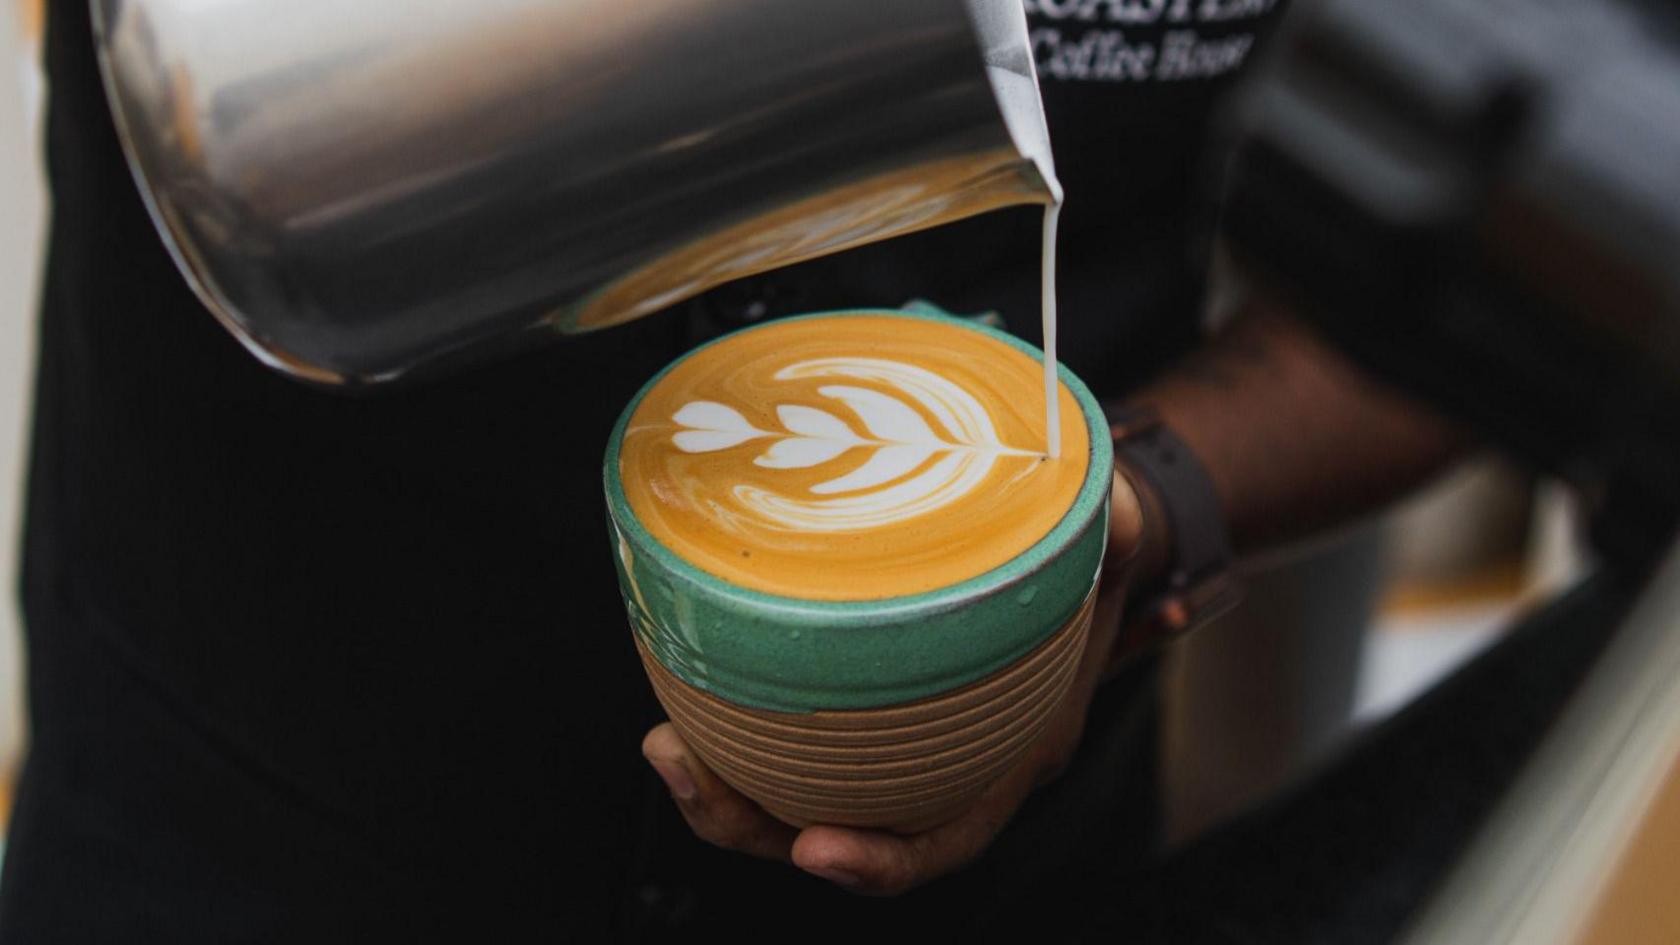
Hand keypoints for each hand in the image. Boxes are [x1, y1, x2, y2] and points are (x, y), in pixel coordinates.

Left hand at [639, 473, 1150, 895]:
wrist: (1065, 551)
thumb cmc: (1083, 554)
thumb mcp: (1111, 540)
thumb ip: (1119, 535)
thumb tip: (1124, 517)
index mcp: (1006, 756)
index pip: (945, 840)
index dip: (882, 861)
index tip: (817, 846)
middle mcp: (937, 767)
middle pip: (836, 832)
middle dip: (751, 825)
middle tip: (683, 765)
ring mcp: (884, 742)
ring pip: (791, 795)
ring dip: (718, 787)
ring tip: (662, 743)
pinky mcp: (844, 707)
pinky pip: (779, 737)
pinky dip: (726, 727)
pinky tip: (680, 685)